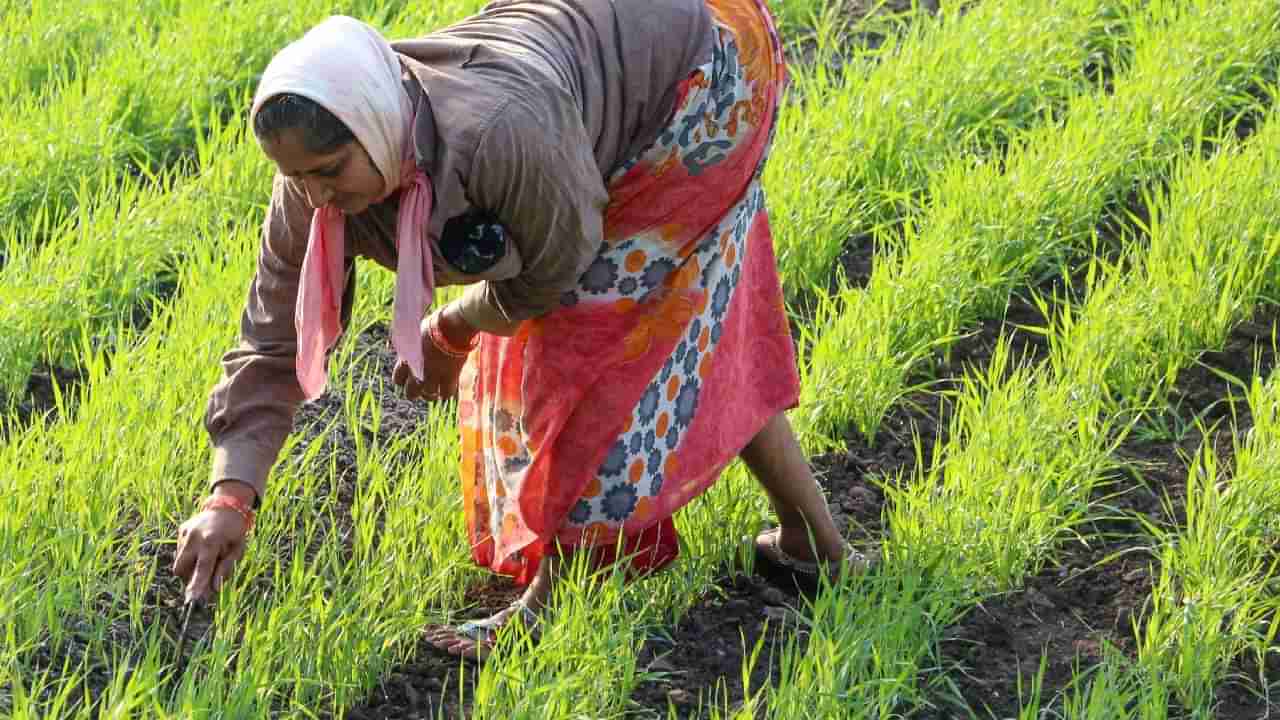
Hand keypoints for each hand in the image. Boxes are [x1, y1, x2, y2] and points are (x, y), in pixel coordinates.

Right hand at [172, 482, 253, 601]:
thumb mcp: (238, 549)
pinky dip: (189, 556)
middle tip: (205, 574)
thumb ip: (226, 568)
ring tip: (207, 557)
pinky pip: (180, 552)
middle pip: (182, 569)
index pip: (202, 568)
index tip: (192, 600)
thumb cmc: (235, 531)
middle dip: (190, 577)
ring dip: (190, 567)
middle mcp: (194, 537)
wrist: (228, 506)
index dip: (197, 585)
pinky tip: (201, 548)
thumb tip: (214, 589)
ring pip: (179, 562)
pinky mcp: (181, 530)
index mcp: (211, 541)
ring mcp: (185, 533)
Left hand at [393, 306, 474, 401]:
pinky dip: (447, 392)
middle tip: (424, 387)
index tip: (412, 376)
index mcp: (407, 359)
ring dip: (432, 394)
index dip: (404, 380)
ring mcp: (433, 375)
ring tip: (437, 389)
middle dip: (416, 392)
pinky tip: (449, 386)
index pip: (398, 380)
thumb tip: (405, 345)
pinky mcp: (449, 376)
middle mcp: (417, 370)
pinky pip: (446, 393)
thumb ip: (410, 344)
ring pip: (428, 395)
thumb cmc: (436, 323)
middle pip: (410, 393)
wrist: (453, 326)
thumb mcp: (416, 332)